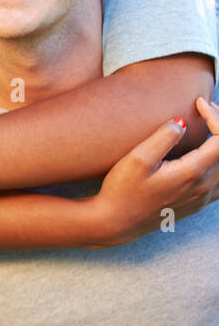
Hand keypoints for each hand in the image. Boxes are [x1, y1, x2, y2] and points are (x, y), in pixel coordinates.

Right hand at [93, 97, 218, 247]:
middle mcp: (204, 186)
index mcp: (192, 173)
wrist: (117, 222)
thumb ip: (163, 138)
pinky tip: (205, 153)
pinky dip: (218, 161)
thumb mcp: (138, 159)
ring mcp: (203, 197)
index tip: (198, 103)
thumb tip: (183, 122)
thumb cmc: (122, 190)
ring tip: (208, 127)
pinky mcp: (198, 203)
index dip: (216, 117)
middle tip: (206, 110)